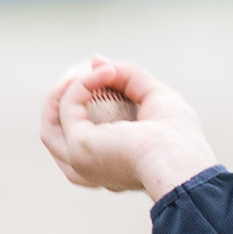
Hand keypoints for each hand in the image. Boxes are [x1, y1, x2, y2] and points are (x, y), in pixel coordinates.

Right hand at [40, 56, 218, 200]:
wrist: (181, 158)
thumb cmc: (179, 138)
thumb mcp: (156, 98)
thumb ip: (128, 77)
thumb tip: (95, 60)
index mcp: (113, 169)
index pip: (85, 144)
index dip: (83, 111)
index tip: (101, 83)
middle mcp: (93, 173)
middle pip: (58, 139)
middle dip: (61, 104)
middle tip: (78, 76)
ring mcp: (81, 163)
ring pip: (51, 127)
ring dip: (60, 94)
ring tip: (80, 72)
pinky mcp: (77, 148)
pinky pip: (67, 107)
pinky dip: (82, 85)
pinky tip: (105, 73)